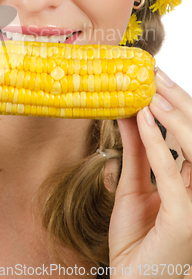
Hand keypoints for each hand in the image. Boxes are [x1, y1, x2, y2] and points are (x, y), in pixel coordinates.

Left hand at [108, 69, 191, 278]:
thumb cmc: (137, 239)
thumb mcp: (134, 185)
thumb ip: (137, 151)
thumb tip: (129, 113)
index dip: (179, 107)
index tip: (158, 80)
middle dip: (179, 103)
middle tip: (157, 75)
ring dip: (173, 117)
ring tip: (152, 92)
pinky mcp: (185, 218)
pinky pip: (170, 173)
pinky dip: (157, 143)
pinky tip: (143, 120)